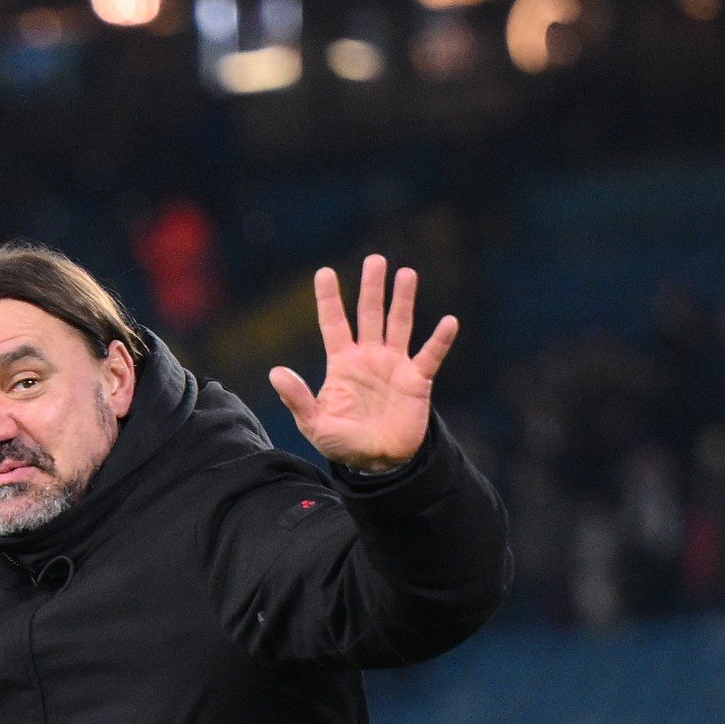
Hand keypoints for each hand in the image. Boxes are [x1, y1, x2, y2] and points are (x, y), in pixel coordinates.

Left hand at [270, 254, 459, 473]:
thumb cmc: (343, 443)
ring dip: (403, 300)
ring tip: (406, 274)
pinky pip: (430, 356)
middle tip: (375, 260)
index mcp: (342, 363)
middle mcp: (369, 357)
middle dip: (372, 287)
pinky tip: (449, 321)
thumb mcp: (314, 424)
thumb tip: (275, 372)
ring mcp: (394, 365)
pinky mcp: (417, 380)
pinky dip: (440, 340)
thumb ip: (297, 398)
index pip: (334, 323)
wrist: (379, 463)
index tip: (325, 272)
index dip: (329, 298)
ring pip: (399, 324)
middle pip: (370, 314)